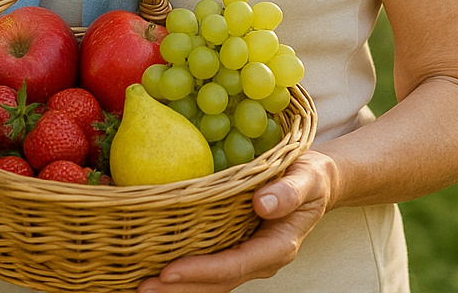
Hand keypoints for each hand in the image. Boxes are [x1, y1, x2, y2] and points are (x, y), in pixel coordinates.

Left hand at [136, 150, 335, 292]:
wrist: (317, 182)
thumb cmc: (311, 176)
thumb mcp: (307, 178)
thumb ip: (287, 192)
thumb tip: (261, 203)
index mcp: (277, 246)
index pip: (233, 265)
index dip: (201, 271)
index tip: (169, 272)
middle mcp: (260, 259)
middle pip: (217, 283)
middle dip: (180, 288)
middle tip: (141, 287)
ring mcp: (248, 256)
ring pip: (211, 281)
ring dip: (179, 286)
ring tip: (140, 284)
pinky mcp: (239, 248)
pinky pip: (211, 267)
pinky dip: (187, 271)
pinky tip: (159, 266)